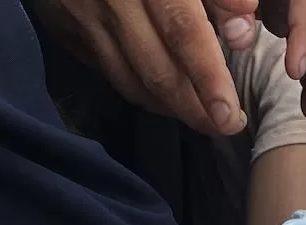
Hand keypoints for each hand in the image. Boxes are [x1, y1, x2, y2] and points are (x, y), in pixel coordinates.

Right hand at [33, 0, 305, 134]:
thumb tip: (242, 31)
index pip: (183, 33)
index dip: (209, 79)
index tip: (231, 116)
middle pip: (156, 70)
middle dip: (194, 109)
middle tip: (226, 126)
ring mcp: (81, 16)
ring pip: (129, 81)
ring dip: (168, 107)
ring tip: (200, 115)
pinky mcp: (63, 27)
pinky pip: (106, 72)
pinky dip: (138, 90)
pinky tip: (162, 95)